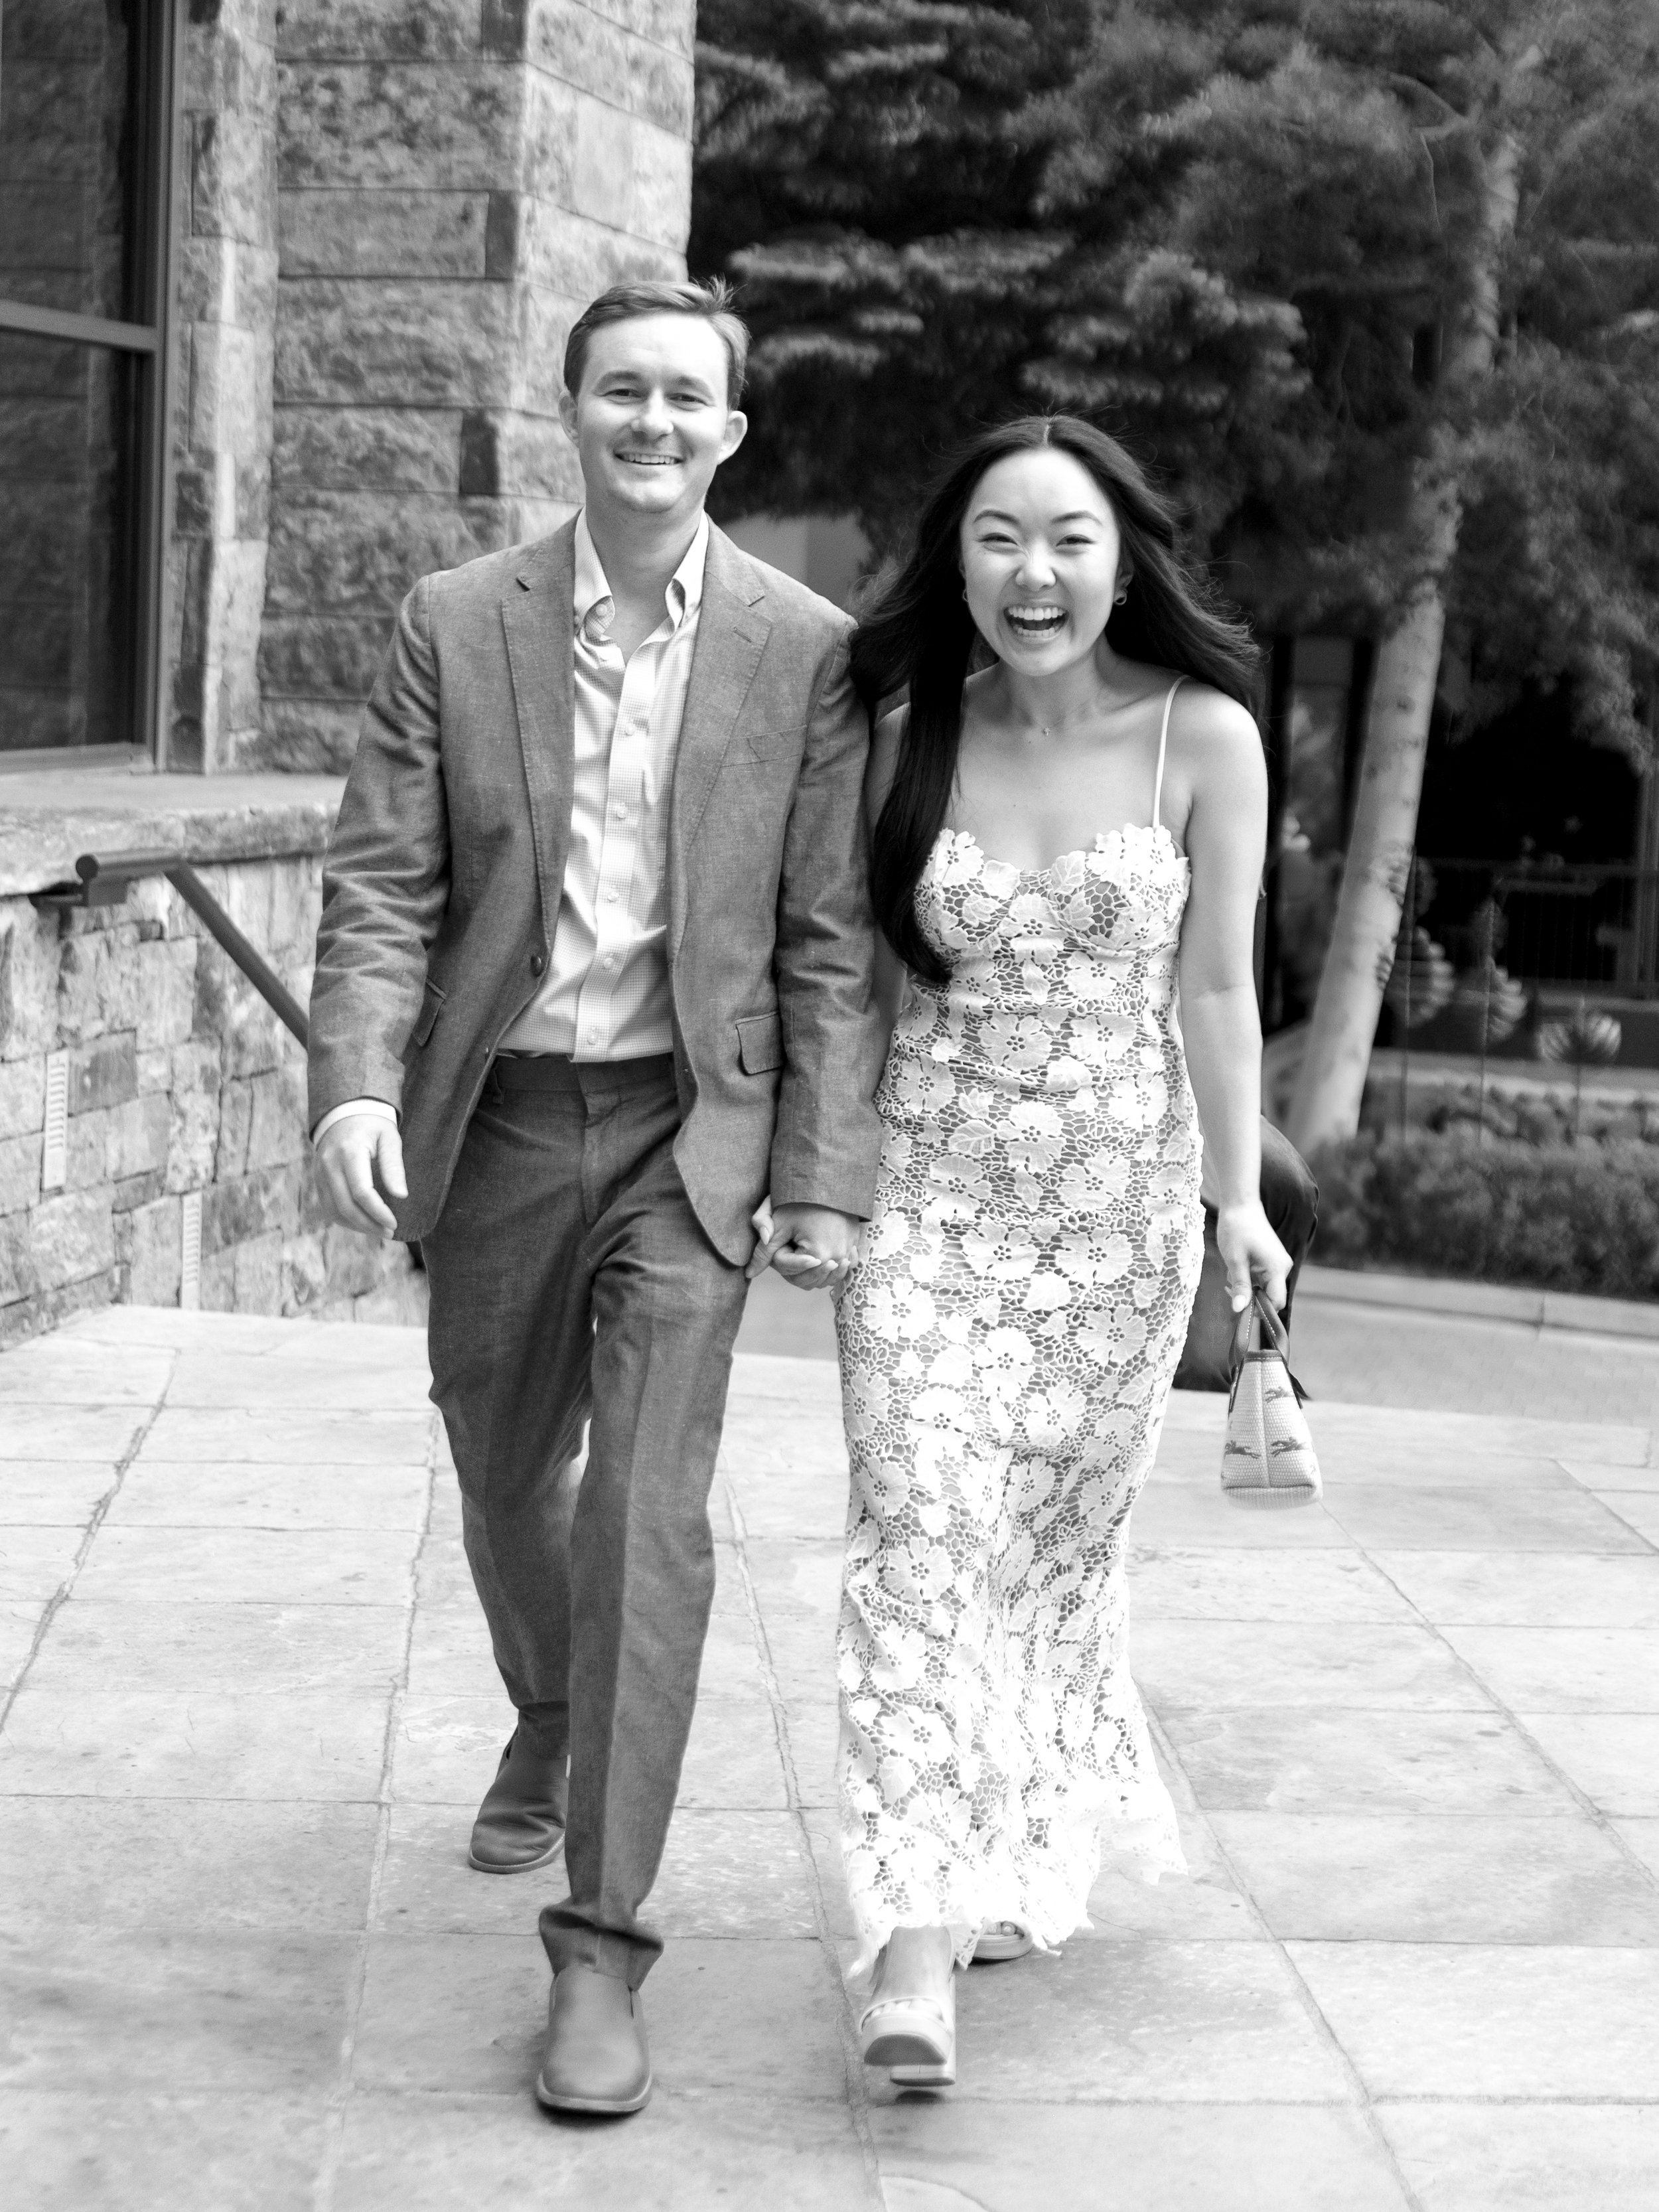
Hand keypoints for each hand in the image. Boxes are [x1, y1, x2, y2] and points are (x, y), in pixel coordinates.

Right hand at [314, 1114, 407, 1238]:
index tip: (394, 1223)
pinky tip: (362, 1223)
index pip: (361, 1191)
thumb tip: (401, 1196)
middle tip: (389, 1232)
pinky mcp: (317, 1179)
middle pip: (346, 1205)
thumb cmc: (373, 1125)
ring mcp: (320, 1172)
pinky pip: (327, 1206)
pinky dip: (344, 1219)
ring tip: (378, 1230)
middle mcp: (329, 1163)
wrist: (345, 1113)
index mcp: (349, 1151)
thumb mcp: (389, 1138)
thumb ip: (394, 1166)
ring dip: (356, 1226)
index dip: (378, 1212)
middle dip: (368, 1224)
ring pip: (334, 1210)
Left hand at [746, 1199, 860, 1291]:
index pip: (790, 1270)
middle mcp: (837, 1258)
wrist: (830, 1182)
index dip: (780, 1258)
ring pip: (825, 1278)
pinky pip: (841, 1268)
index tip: (783, 1241)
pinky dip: (831, 1268)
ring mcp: (848, 1254)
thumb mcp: (779, 1224)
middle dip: (795, 1269)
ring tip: (805, 1258)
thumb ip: (763, 1251)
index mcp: (818, 1255)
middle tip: (791, 1250)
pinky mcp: (854, 1247)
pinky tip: (822, 1256)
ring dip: (813, 1273)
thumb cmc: (802, 1201)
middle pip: (808, 1280)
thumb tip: (749, 1273)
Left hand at [1214, 1199, 1290, 1314]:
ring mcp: (1277, 1264)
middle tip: (1230, 1288)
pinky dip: (1248, 1278)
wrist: (1240, 1205)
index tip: (1242, 1310)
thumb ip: (1240, 1286)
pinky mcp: (1271, 1260)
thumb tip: (1239, 1310)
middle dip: (1249, 1297)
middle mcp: (1282, 1268)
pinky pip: (1261, 1278)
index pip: (1277, 1302)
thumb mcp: (1235, 1261)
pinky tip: (1236, 1267)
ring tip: (1232, 1272)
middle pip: (1269, 1297)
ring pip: (1263, 1288)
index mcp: (1277, 1269)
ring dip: (1246, 1286)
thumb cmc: (1236, 1229)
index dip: (1261, 1311)